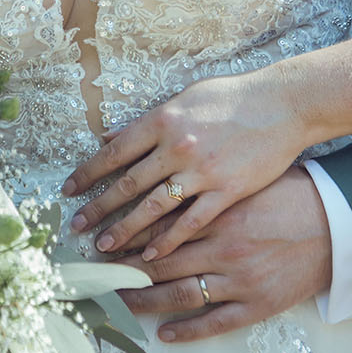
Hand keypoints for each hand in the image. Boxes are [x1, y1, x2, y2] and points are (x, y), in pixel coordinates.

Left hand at [62, 70, 303, 257]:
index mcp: (163, 120)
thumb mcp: (185, 98)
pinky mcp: (226, 191)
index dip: (88, 173)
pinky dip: (168, 241)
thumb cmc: (233, 97)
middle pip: (127, 184)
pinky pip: (190, 222)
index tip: (68, 190)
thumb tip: (109, 135)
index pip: (114, 151)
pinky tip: (151, 255)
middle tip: (76, 227)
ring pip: (153, 209)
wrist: (282, 104)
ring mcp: (201, 171)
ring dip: (125, 230)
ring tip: (104, 247)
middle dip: (98, 208)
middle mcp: (177, 146)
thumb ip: (147, 120)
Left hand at [113, 168, 332, 343]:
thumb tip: (162, 161)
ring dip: (144, 300)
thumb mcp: (247, 178)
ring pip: (180, 294)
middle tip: (95, 274)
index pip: (160, 226)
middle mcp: (223, 247)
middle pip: (161, 261)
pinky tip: (164, 334)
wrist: (339, 224)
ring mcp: (239, 279)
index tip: (102, 238)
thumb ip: (205, 176)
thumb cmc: (293, 194)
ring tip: (117, 303)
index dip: (127, 234)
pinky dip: (187, 330)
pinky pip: (215, 323)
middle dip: (124, 268)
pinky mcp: (257, 304)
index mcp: (218, 212)